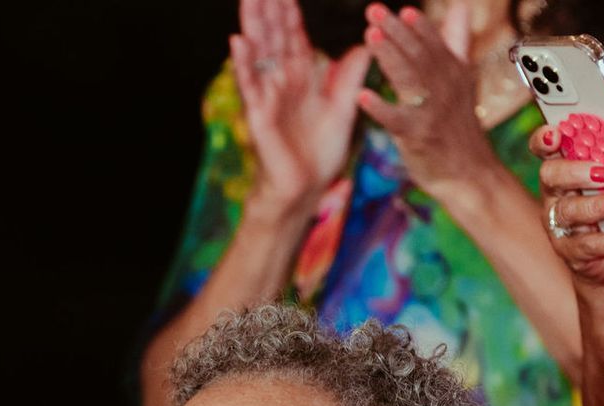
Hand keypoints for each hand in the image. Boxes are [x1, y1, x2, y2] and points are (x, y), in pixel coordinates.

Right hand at [231, 0, 372, 221]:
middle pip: (272, 35)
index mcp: (300, 76)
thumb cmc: (320, 152)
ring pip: (258, 52)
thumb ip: (350, 76)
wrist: (306, 189)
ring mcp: (267, 95)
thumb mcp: (343, 108)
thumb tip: (366, 45)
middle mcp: (280, 80)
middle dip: (268, 6)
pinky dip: (243, 63)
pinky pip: (250, 85)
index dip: (289, 9)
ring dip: (252, 23)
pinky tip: (238, 40)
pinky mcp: (259, 115)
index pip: (293, 34)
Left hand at [357, 4, 495, 202]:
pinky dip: (380, 108)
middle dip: (396, 31)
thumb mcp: (462, 79)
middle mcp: (445, 88)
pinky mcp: (418, 137)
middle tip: (373, 10)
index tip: (403, 10)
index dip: (419, 26)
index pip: (434, 43)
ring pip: (408, 79)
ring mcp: (431, 112)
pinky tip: (362, 96)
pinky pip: (396, 121)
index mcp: (454, 71)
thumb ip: (457, 41)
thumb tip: (461, 5)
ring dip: (389, 56)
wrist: (470, 175)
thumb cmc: (458, 126)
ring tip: (370, 35)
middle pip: (418, 54)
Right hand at [530, 126, 603, 287]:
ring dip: (596, 206)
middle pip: (551, 176)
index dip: (545, 140)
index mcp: (566, 171)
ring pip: (568, 211)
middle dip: (576, 171)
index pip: (545, 150)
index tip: (556, 134)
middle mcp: (556, 196)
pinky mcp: (570, 252)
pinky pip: (585, 245)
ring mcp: (559, 225)